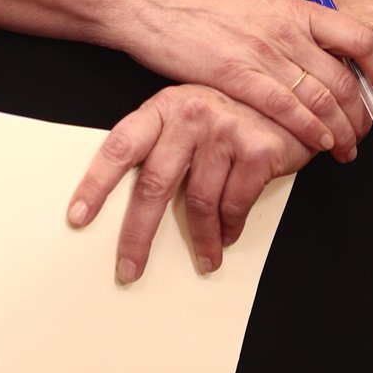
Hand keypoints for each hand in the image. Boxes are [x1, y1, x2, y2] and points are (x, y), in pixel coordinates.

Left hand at [67, 84, 320, 281]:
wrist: (293, 103)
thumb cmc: (231, 118)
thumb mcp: (189, 122)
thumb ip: (163, 149)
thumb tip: (133, 208)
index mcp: (163, 107)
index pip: (120, 146)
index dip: (96, 183)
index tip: (79, 216)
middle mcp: (190, 113)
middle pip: (154, 184)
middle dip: (138, 234)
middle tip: (129, 268)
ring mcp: (224, 128)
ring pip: (199, 202)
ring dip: (201, 240)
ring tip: (204, 258)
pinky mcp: (256, 147)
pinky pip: (234, 205)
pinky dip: (230, 228)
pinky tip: (228, 236)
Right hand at [116, 0, 372, 156]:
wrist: (156, 2)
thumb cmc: (203, 1)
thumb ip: (292, 18)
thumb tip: (323, 32)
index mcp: (294, 8)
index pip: (358, 37)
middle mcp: (286, 30)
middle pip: (344, 78)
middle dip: (361, 114)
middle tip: (363, 132)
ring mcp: (263, 53)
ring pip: (321, 100)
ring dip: (340, 131)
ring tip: (346, 148)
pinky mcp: (236, 76)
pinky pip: (286, 110)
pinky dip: (309, 131)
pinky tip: (318, 144)